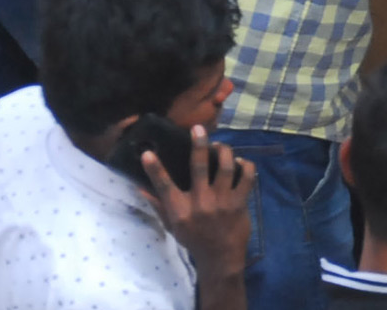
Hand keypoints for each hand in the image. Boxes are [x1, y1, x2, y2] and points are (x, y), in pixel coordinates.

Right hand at [140, 126, 254, 282]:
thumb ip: (158, 204)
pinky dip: (245, 166)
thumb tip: (140, 187)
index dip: (154, 169)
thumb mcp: (172, 225)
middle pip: (199, 168)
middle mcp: (201, 203)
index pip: (164, 187)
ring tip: (220, 145)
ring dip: (224, 151)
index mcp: (180, 210)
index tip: (147, 153)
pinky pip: (247, 177)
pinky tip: (240, 162)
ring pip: (226, 167)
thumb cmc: (194, 239)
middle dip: (199, 145)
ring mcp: (222, 202)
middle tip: (198, 128)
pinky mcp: (240, 203)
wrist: (220, 258)